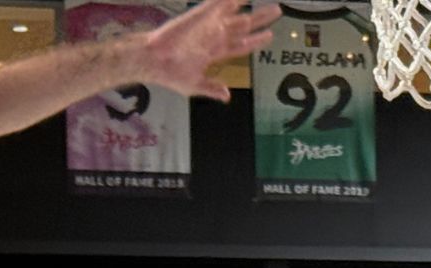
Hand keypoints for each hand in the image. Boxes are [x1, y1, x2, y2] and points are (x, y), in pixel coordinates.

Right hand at [135, 0, 276, 101]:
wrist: (154, 60)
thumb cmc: (170, 74)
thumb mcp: (194, 85)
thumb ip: (212, 88)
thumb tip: (227, 96)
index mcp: (214, 52)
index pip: (240, 45)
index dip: (255, 41)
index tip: (269, 36)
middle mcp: (214, 36)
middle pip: (242, 26)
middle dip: (260, 19)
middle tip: (276, 11)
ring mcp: (209, 25)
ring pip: (235, 13)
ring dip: (248, 6)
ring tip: (267, 2)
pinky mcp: (201, 15)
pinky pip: (218, 3)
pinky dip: (230, 0)